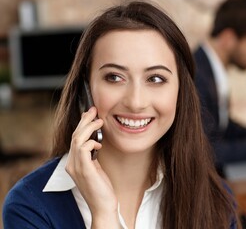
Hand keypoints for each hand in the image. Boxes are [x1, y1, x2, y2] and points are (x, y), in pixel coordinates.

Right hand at [65, 107, 118, 225]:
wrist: (103, 205)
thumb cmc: (101, 187)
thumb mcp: (95, 167)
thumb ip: (92, 155)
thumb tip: (95, 140)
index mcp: (73, 162)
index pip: (74, 138)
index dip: (81, 124)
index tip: (91, 114)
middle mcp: (71, 163)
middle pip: (75, 135)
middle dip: (84, 120)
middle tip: (94, 110)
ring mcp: (76, 167)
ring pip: (77, 139)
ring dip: (89, 127)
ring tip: (99, 121)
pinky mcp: (84, 170)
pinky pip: (83, 149)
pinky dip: (91, 142)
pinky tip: (99, 143)